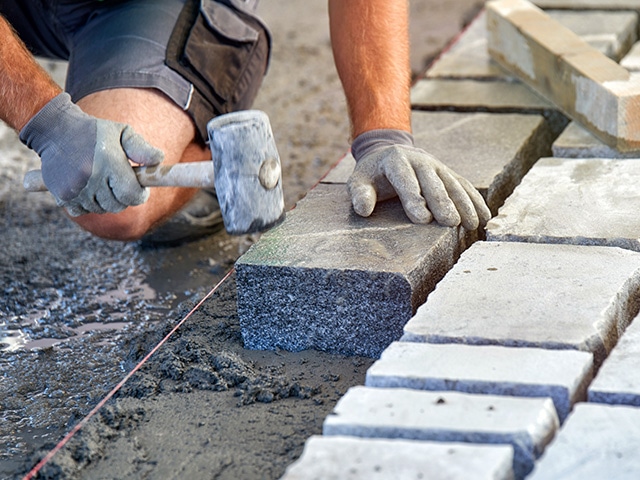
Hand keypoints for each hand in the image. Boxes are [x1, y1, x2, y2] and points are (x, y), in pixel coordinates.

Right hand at [19, 93, 163, 216]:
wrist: (55, 130)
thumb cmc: (95, 132)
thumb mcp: (122, 133)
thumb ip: (141, 148)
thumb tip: (159, 160)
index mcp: (109, 162)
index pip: (132, 195)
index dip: (140, 195)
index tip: (140, 188)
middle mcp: (91, 178)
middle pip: (118, 206)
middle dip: (123, 197)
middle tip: (118, 182)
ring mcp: (75, 189)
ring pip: (101, 210)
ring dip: (105, 200)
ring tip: (101, 181)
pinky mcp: (62, 196)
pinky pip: (83, 212)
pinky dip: (87, 204)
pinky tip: (86, 188)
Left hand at [348, 129, 490, 229]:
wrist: (387, 151)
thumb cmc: (372, 174)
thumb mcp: (358, 180)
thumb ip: (359, 194)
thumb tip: (363, 210)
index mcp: (396, 160)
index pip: (406, 180)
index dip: (414, 199)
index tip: (423, 219)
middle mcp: (420, 160)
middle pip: (433, 182)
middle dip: (442, 202)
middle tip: (451, 222)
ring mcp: (436, 165)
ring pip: (452, 184)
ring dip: (464, 203)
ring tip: (472, 223)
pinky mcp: (447, 173)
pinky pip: (463, 186)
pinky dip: (474, 200)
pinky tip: (484, 216)